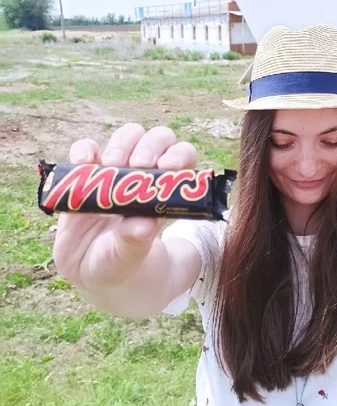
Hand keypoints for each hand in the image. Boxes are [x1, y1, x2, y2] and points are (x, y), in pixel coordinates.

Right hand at [52, 123, 196, 290]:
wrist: (88, 269)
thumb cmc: (120, 260)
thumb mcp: (127, 256)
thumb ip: (136, 242)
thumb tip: (146, 225)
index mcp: (165, 190)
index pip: (183, 157)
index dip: (179, 155)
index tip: (168, 166)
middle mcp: (144, 174)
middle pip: (158, 138)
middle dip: (150, 146)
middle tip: (139, 165)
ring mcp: (115, 170)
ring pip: (128, 136)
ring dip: (122, 144)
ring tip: (112, 165)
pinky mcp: (85, 173)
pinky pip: (86, 148)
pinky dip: (85, 149)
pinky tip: (83, 162)